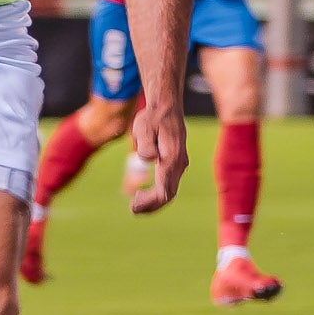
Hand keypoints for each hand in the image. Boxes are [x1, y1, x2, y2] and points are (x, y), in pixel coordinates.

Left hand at [127, 99, 187, 214]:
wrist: (166, 105)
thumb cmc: (152, 117)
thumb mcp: (143, 127)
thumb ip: (145, 144)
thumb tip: (147, 158)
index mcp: (171, 158)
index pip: (164, 191)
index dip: (149, 203)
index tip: (133, 206)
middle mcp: (179, 163)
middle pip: (168, 195)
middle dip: (151, 205)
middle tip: (133, 209)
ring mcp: (181, 163)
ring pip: (170, 190)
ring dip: (154, 200)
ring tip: (135, 201)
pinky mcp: (178, 161)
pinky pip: (170, 184)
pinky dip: (158, 192)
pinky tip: (143, 192)